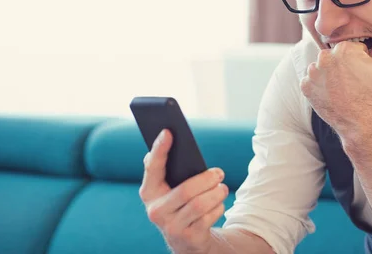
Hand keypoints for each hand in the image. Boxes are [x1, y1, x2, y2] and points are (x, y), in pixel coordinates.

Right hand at [139, 130, 227, 253]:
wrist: (188, 240)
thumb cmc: (181, 203)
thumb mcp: (171, 188)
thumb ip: (167, 167)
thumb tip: (166, 136)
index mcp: (149, 192)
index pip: (152, 168)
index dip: (159, 150)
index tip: (168, 131)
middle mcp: (156, 211)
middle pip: (185, 190)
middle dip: (207, 179)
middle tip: (219, 173)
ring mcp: (171, 227)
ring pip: (200, 204)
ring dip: (216, 193)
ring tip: (222, 188)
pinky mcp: (189, 238)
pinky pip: (209, 217)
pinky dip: (218, 208)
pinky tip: (218, 205)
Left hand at [300, 41, 371, 139]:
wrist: (360, 123)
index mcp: (344, 49)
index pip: (353, 49)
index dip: (361, 61)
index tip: (363, 73)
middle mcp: (324, 58)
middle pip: (336, 57)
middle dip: (344, 66)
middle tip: (354, 82)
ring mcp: (312, 73)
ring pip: (322, 68)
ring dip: (330, 75)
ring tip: (342, 89)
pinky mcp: (306, 87)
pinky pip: (313, 81)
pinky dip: (320, 87)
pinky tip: (332, 94)